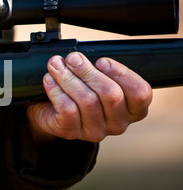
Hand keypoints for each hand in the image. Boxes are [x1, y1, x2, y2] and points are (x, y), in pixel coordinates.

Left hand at [26, 52, 152, 142]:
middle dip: (88, 70)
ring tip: (56, 65)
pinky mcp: (71, 132)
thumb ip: (100, 68)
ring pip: (87, 100)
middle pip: (111, 94)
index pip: (140, 93)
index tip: (102, 61)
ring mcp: (95, 131)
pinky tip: (49, 80)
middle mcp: (117, 124)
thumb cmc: (79, 90)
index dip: (121, 74)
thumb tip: (81, 57)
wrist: (49, 110)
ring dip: (68, 77)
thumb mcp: (96, 78)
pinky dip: (56, 90)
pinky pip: (67, 108)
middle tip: (72, 58)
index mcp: (132, 110)